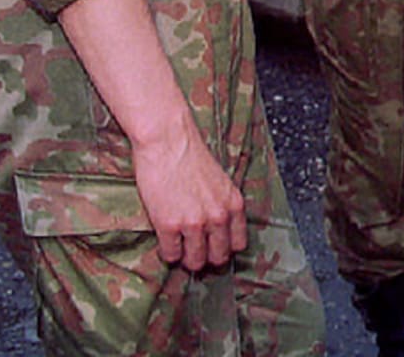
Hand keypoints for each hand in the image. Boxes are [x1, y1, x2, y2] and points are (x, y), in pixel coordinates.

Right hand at [132, 126, 245, 270]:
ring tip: (180, 252)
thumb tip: (218, 229)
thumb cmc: (192, 157)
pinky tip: (166, 243)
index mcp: (234, 205)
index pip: (238, 244)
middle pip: (218, 257)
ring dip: (186, 259)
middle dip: (207, 259)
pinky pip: (171, 255)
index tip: (215, 249)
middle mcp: (218, 217)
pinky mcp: (169, 225)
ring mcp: (194, 223)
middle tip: (195, 254)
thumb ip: (222, 205)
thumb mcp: (220, 182)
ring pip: (195, 261)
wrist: (169, 142)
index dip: (225, 249)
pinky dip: (168, 253)